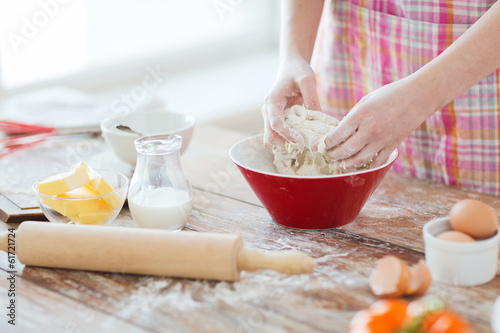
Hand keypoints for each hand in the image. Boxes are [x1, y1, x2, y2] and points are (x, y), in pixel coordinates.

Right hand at [262, 58, 320, 148]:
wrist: (291, 66)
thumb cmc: (298, 70)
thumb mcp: (307, 79)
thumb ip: (311, 97)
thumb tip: (317, 117)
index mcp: (272, 101)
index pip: (275, 123)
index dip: (287, 134)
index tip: (300, 141)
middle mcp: (267, 110)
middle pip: (269, 135)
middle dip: (284, 145)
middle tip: (302, 149)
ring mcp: (270, 116)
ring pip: (270, 138)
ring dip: (282, 146)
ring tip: (300, 149)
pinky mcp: (275, 119)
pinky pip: (276, 136)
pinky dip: (284, 142)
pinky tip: (298, 143)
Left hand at [314, 78, 435, 167]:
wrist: (419, 96)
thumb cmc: (390, 94)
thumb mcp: (366, 101)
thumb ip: (353, 117)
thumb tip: (340, 131)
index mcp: (360, 115)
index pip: (336, 135)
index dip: (324, 143)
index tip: (316, 146)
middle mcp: (370, 130)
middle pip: (345, 150)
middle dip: (332, 155)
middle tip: (326, 155)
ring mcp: (382, 140)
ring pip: (358, 160)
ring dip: (345, 164)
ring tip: (337, 164)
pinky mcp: (392, 146)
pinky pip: (376, 162)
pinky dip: (365, 166)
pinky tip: (357, 166)